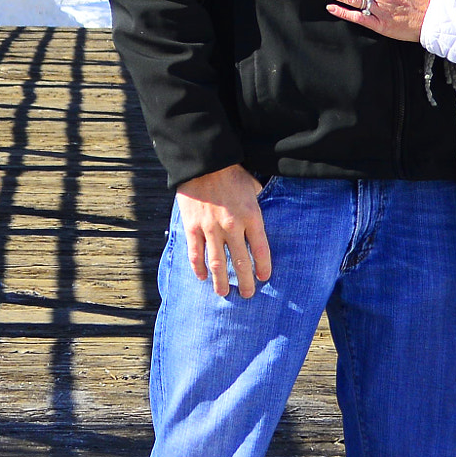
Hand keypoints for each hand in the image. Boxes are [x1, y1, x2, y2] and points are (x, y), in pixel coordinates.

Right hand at [175, 164, 271, 297]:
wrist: (203, 162)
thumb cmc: (231, 173)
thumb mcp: (252, 187)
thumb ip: (256, 207)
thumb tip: (259, 222)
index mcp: (251, 216)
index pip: (260, 249)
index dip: (263, 267)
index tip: (264, 277)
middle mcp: (232, 226)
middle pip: (240, 262)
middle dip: (245, 282)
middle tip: (247, 294)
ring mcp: (210, 228)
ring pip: (217, 263)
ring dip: (221, 281)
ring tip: (223, 293)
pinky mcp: (192, 227)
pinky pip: (195, 254)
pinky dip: (199, 268)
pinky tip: (202, 277)